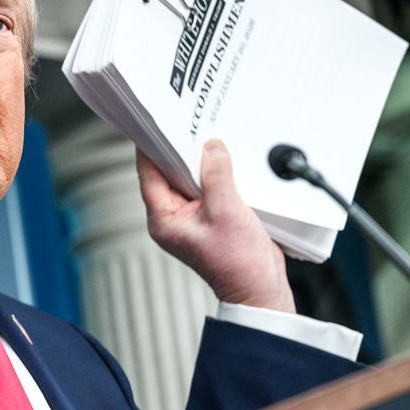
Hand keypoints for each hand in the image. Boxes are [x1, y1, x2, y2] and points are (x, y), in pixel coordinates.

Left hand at [136, 138, 295, 312]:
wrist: (260, 288)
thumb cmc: (238, 263)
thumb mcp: (227, 211)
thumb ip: (217, 175)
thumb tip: (212, 147)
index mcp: (164, 219)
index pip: (149, 173)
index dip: (151, 146)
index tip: (157, 121)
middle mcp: (173, 217)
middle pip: (169, 172)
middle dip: (180, 149)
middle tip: (190, 121)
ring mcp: (192, 216)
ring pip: (190, 178)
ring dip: (201, 160)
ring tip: (211, 136)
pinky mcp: (211, 215)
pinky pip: (208, 186)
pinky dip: (216, 172)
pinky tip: (228, 159)